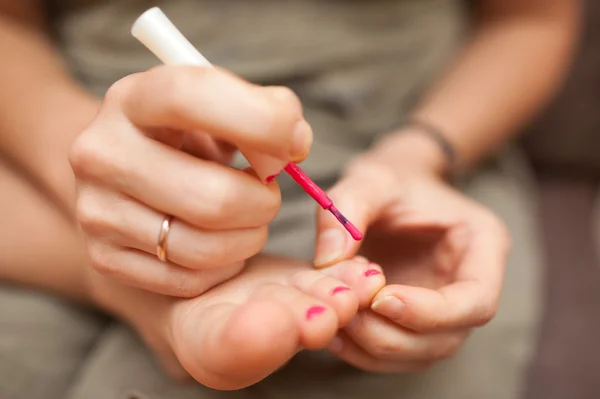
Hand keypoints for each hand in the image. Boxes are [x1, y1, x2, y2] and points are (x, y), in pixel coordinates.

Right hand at [69, 65, 312, 296]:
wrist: (128, 170)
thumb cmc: (188, 137)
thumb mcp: (218, 106)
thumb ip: (263, 111)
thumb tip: (295, 142)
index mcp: (133, 99)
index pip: (192, 98)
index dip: (260, 121)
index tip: (297, 143)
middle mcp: (101, 153)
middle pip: (214, 198)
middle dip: (264, 203)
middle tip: (268, 193)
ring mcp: (95, 210)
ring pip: (204, 248)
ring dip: (249, 238)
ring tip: (249, 218)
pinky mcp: (103, 257)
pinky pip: (188, 280)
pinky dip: (222, 266)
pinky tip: (219, 243)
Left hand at [315, 156, 509, 371]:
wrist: (388, 190)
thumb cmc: (389, 179)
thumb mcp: (370, 178)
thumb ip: (348, 209)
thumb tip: (329, 260)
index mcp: (482, 245)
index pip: (476, 300)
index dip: (430, 312)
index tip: (381, 299)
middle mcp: (469, 286)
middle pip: (447, 337)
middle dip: (394, 335)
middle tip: (347, 311)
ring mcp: (444, 310)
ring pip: (420, 354)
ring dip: (375, 348)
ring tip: (337, 319)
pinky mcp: (415, 322)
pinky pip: (397, 353)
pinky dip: (363, 351)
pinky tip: (335, 331)